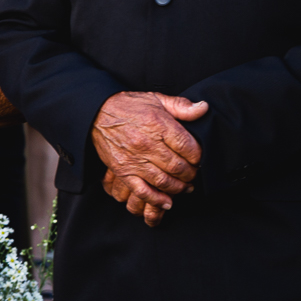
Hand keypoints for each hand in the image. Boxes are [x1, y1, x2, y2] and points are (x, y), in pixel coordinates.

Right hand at [91, 91, 208, 226]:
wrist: (97, 113)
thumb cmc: (129, 106)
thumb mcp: (156, 99)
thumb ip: (181, 106)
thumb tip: (204, 108)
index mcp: (158, 124)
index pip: (189, 147)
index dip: (199, 156)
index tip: (199, 158)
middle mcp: (146, 143)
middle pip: (178, 167)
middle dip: (191, 173)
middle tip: (193, 173)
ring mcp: (133, 159)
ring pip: (164, 181)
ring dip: (178, 188)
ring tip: (185, 186)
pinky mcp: (123, 171)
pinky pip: (142, 190)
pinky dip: (156, 199)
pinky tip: (167, 202)